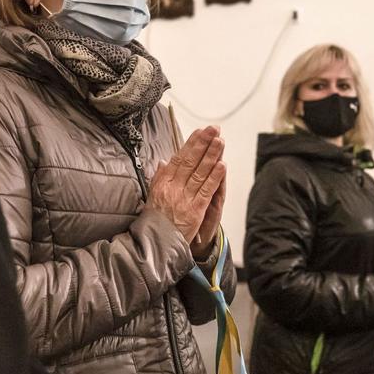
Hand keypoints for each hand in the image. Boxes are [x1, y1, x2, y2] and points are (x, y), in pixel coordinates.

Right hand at [148, 126, 224, 244]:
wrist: (155, 244)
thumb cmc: (155, 221)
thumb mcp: (151, 196)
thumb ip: (159, 177)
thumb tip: (163, 161)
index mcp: (163, 183)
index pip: (178, 158)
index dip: (190, 144)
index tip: (200, 131)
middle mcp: (173, 188)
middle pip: (190, 161)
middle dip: (203, 143)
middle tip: (213, 129)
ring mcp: (184, 199)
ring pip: (200, 173)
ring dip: (211, 156)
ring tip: (220, 141)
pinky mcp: (195, 210)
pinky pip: (206, 191)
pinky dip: (214, 178)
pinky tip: (222, 165)